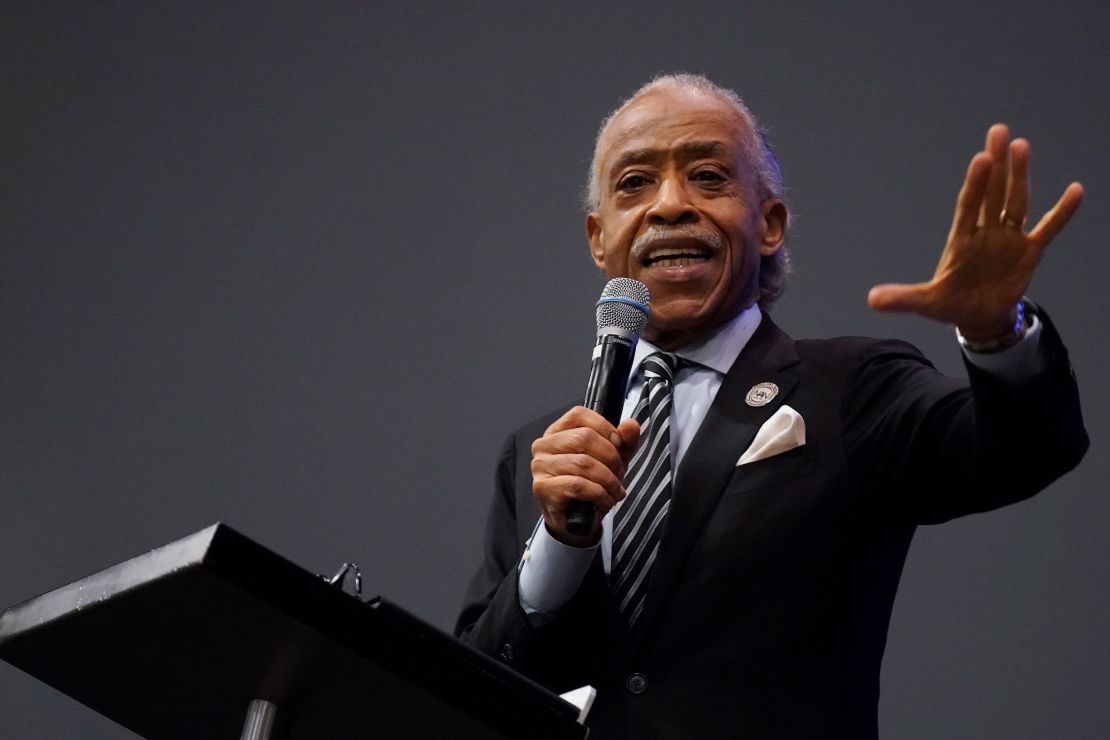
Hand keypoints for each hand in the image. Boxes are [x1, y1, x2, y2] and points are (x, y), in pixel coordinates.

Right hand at [531, 406, 639, 546]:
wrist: (574, 521)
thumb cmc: (589, 484)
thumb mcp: (610, 460)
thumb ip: (623, 441)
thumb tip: (631, 425)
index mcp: (557, 431)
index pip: (579, 415)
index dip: (605, 428)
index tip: (618, 445)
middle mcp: (544, 445)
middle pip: (584, 438)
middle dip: (611, 458)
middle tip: (619, 475)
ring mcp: (540, 466)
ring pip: (583, 463)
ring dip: (608, 480)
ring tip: (614, 491)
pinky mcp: (543, 488)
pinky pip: (578, 485)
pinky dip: (599, 494)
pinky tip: (604, 501)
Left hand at [868, 124, 1082, 339]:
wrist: (976, 316)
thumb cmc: (949, 303)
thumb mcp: (925, 302)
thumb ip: (902, 298)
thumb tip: (871, 300)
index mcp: (961, 240)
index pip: (968, 206)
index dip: (976, 183)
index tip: (981, 159)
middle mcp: (986, 233)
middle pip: (992, 193)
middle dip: (997, 165)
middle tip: (999, 132)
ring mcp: (1008, 239)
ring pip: (1016, 202)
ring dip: (1020, 176)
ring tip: (1022, 145)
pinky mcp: (1028, 252)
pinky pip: (1047, 228)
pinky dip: (1062, 212)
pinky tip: (1075, 190)